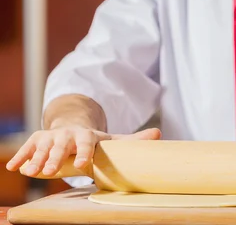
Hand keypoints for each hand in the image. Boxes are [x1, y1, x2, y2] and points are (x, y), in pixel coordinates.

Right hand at [5, 126, 160, 176]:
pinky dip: (20, 157)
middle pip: (62, 145)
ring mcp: (52, 136)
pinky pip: (28, 147)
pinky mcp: (38, 139)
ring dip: (37, 159)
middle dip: (56, 157)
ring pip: (43, 147)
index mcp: (87, 136)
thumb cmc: (95, 140)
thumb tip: (159, 133)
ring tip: (31, 172)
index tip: (83, 164)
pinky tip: (14, 167)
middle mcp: (68, 135)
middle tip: (52, 170)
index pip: (87, 144)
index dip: (85, 153)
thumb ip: (133, 140)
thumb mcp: (112, 140)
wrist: (73, 127)